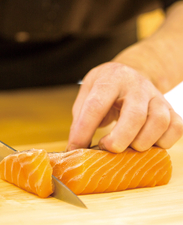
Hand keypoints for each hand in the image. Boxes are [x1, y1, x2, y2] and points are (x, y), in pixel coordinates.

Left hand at [67, 62, 182, 152]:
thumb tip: (75, 149)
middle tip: (106, 147)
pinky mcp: (170, 108)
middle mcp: (136, 85)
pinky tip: (146, 143)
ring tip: (126, 146)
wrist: (131, 73)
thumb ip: (80, 119)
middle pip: (134, 116)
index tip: (75, 148)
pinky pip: (175, 128)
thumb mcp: (87, 94)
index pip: (96, 106)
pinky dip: (162, 142)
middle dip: (118, 140)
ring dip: (141, 143)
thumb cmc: (104, 88)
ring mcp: (156, 96)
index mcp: (111, 79)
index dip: (84, 130)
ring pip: (159, 123)